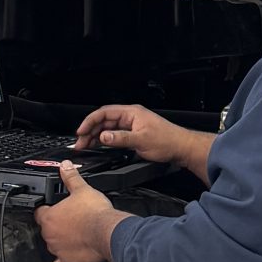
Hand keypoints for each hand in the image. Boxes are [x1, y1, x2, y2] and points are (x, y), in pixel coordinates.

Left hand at [36, 160, 123, 261]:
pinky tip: (63, 261)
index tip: (54, 208)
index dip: (46, 209)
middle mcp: (49, 234)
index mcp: (50, 217)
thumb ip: (71, 177)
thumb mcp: (82, 189)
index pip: (39, 212)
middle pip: (46, 229)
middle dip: (55, 225)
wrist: (107, 231)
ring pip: (51, 246)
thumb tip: (65, 165)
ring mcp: (57, 249)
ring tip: (73, 236)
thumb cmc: (95, 212)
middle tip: (69, 220)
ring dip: (59, 242)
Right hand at [74, 103, 215, 184]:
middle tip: (80, 142)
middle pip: (104, 121)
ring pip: (108, 129)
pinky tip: (98, 146)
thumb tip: (103, 137)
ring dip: (96, 137)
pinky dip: (105, 140)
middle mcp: (130, 117)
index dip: (90, 121)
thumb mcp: (141, 140)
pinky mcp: (134, 135)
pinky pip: (115, 135)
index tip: (81, 131)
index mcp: (131, 113)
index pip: (105, 113)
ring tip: (85, 146)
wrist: (181, 148)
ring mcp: (132, 126)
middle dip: (90, 131)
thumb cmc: (167, 141)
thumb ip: (120, 138)